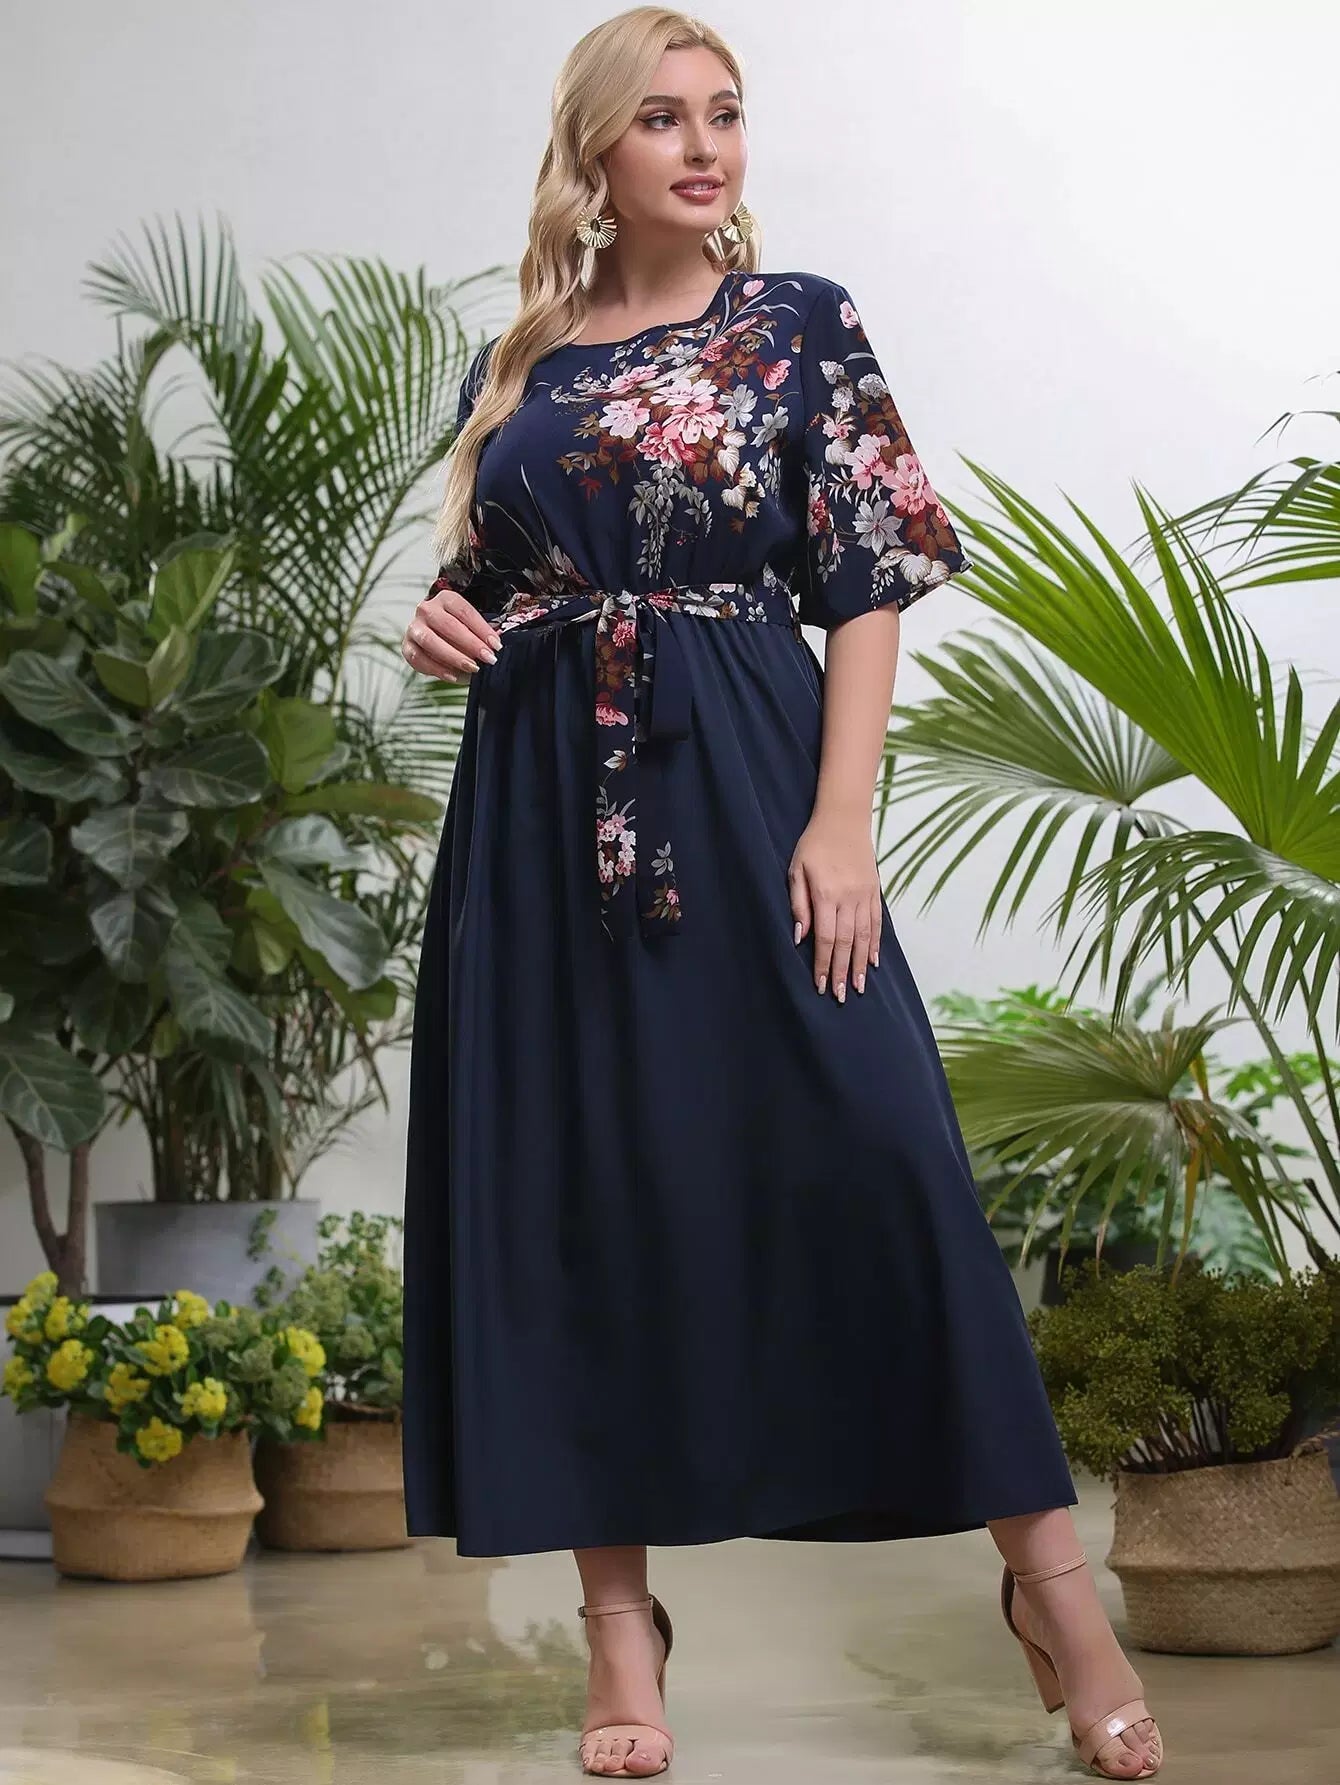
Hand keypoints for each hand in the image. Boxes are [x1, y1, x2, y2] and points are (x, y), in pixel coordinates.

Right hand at [400, 585, 502, 680]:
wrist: (435, 633)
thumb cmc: (459, 629)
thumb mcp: (472, 625)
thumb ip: (483, 632)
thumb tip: (495, 644)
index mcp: (445, 598)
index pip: (464, 612)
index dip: (482, 629)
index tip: (496, 645)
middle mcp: (426, 610)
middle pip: (448, 625)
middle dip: (470, 644)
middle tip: (487, 658)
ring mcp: (414, 628)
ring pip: (430, 641)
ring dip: (454, 657)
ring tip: (472, 668)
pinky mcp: (407, 647)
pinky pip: (419, 658)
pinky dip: (437, 669)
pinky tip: (454, 676)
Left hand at [788, 810, 882, 1002]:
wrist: (844, 819)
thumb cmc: (813, 845)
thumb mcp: (796, 870)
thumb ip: (799, 904)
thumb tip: (800, 937)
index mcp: (826, 895)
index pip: (826, 939)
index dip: (825, 965)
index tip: (823, 986)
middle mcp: (848, 898)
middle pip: (847, 943)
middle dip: (844, 972)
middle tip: (842, 996)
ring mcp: (864, 895)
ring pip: (864, 937)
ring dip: (862, 964)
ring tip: (860, 987)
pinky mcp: (874, 891)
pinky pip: (876, 923)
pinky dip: (875, 943)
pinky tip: (874, 961)